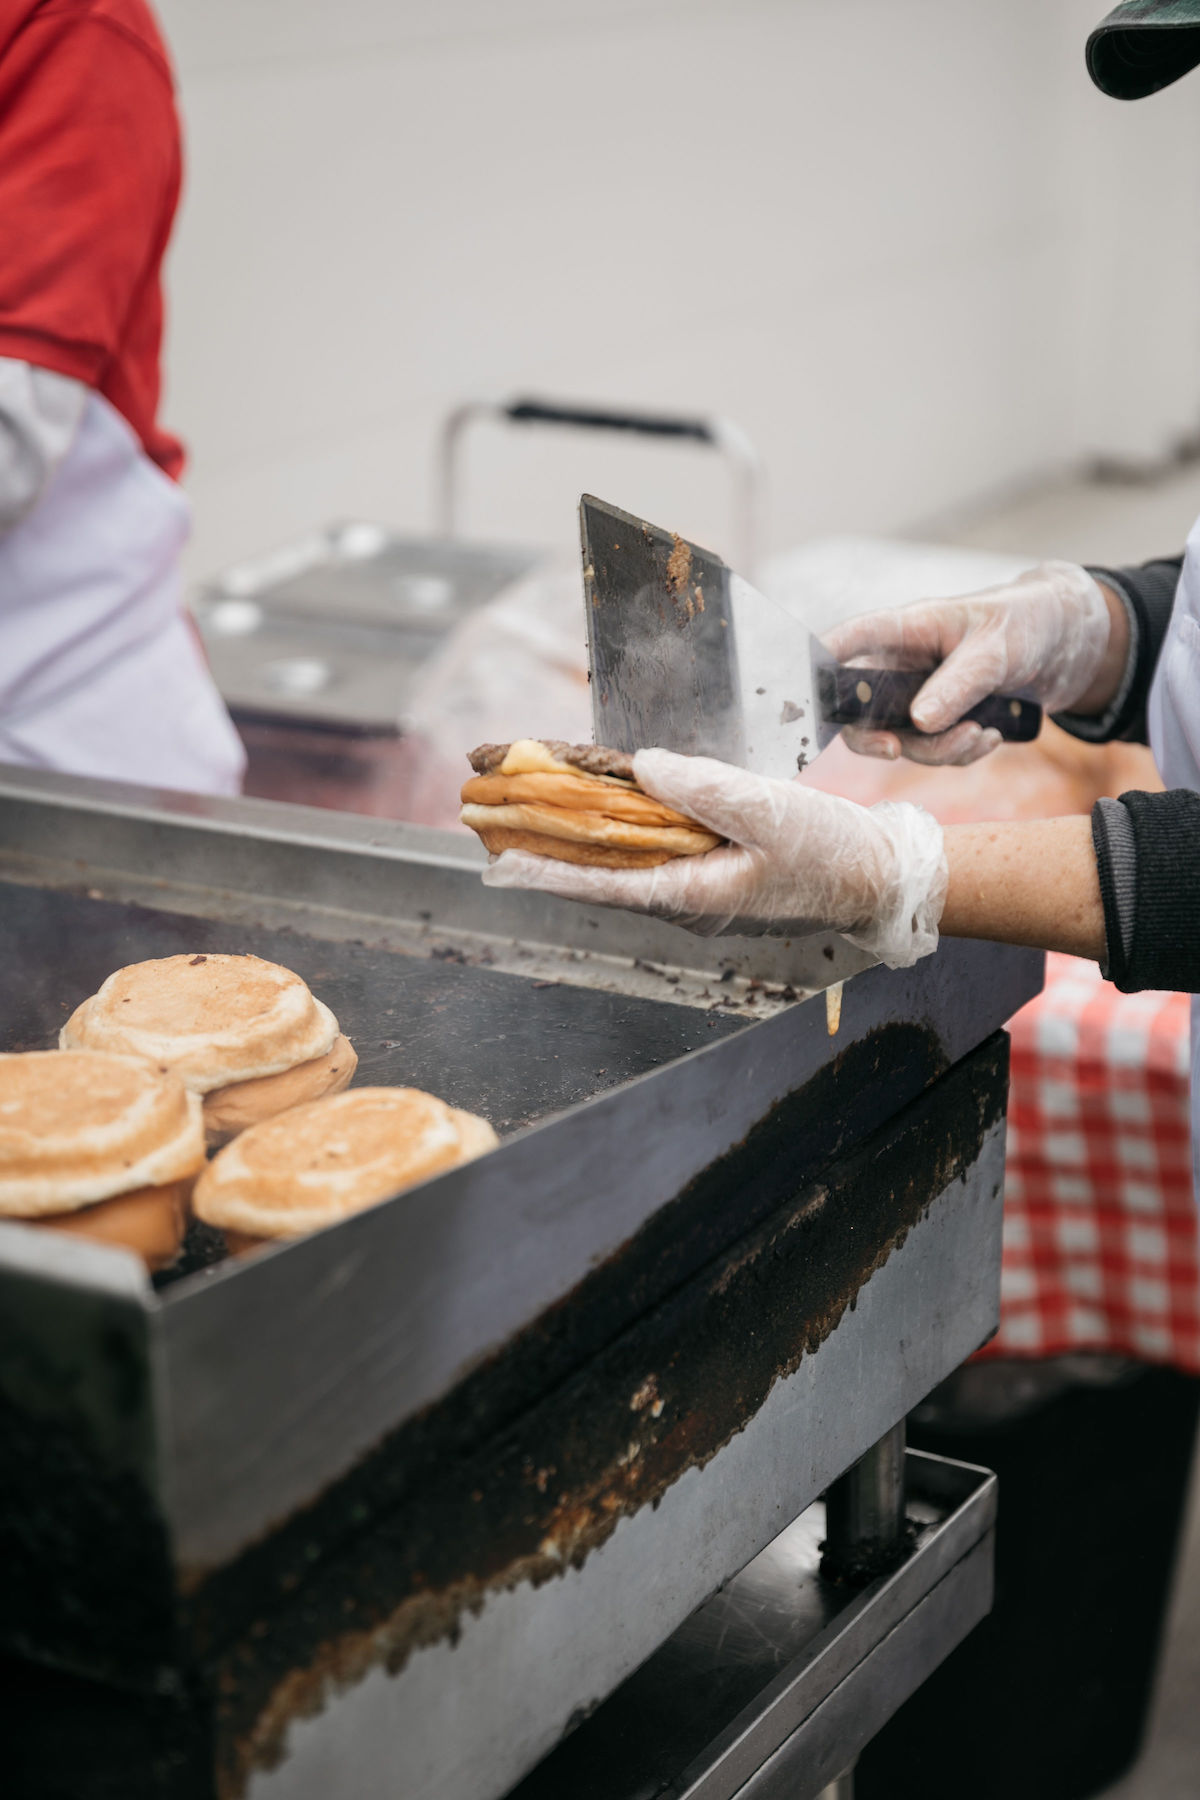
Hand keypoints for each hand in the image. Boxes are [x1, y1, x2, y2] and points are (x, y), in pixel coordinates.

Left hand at [481, 748, 946, 967]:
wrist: (880, 876)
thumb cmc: (831, 852)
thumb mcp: (770, 812)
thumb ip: (704, 788)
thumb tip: (643, 768)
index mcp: (694, 896)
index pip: (603, 885)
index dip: (547, 871)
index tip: (497, 863)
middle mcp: (684, 901)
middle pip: (600, 873)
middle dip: (544, 847)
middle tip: (489, 823)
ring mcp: (695, 891)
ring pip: (620, 863)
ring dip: (573, 838)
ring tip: (523, 811)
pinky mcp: (709, 875)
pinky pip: (648, 854)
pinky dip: (615, 831)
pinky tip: (595, 807)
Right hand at [825, 561, 1114, 764]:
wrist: (1067, 644)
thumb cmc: (1027, 623)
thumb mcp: (997, 649)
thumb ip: (959, 683)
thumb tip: (919, 722)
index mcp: (907, 629)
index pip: (849, 641)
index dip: (820, 664)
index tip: (800, 691)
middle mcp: (902, 665)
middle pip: (859, 710)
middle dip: (876, 738)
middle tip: (895, 750)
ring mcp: (918, 697)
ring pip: (902, 740)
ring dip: (940, 750)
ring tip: (981, 735)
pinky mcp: (941, 720)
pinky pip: (934, 751)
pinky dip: (961, 753)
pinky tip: (990, 737)